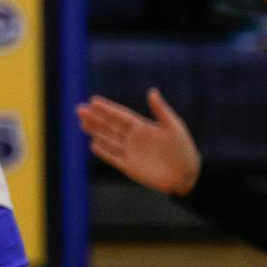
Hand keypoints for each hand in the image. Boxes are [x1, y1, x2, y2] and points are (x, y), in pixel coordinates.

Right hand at [76, 88, 201, 196]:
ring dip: (95, 131)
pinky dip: (104, 151)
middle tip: (79, 109)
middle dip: (95, 118)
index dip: (107, 109)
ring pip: (108, 140)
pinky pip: (113, 158)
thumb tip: (152, 91)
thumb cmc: (184, 149)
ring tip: (82, 123)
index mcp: (143, 127)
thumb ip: (160, 110)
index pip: (120, 116)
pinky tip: (93, 144)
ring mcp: (131, 153)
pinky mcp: (130, 167)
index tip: (93, 100)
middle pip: (110, 126)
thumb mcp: (174, 126)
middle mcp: (134, 139)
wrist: (187, 175)